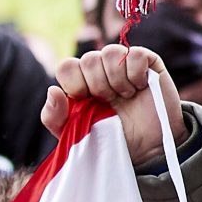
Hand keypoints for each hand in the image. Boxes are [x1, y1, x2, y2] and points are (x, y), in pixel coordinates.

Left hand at [43, 44, 186, 167]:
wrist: (148, 149)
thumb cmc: (113, 140)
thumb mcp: (75, 134)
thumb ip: (53, 117)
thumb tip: (53, 90)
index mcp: (81, 82)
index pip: (67, 66)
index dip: (75, 83)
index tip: (88, 102)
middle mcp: (101, 69)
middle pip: (89, 59)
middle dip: (99, 86)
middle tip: (112, 102)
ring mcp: (124, 63)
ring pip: (111, 52)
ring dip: (118, 80)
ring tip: (127, 96)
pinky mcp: (147, 62)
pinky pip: (135, 54)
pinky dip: (136, 74)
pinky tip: (140, 87)